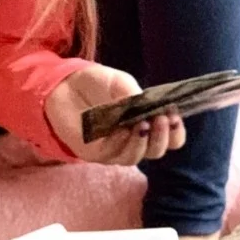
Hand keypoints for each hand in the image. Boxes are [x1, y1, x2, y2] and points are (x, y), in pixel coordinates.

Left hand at [46, 64, 185, 165]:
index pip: (170, 139)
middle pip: (156, 151)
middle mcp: (132, 141)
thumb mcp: (119, 82)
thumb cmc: (96, 85)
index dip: (176, 131)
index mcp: (145, 124)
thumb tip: (145, 105)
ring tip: (144, 123)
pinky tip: (125, 129)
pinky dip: (121, 143)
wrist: (63, 86)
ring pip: (136, 157)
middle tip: (162, 119)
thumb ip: (133, 94)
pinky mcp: (94, 153)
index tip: (174, 116)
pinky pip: (112, 154)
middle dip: (162, 137)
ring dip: (143, 142)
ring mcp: (113, 149)